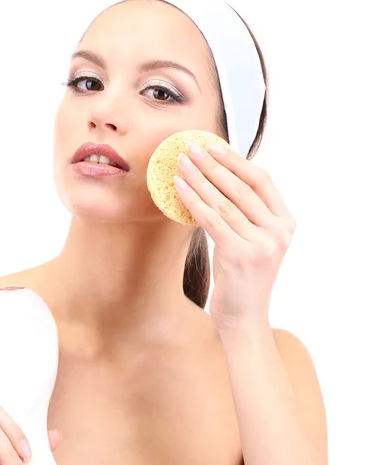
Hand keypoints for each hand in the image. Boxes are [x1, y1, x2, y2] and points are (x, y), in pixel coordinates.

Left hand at [174, 141, 295, 330]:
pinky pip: (212, 220)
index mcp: (285, 223)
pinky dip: (193, 200)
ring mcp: (262, 244)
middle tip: (190, 148)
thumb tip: (214, 177)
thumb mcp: (251, 241)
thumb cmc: (242, 277)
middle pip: (241, 187)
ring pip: (224, 202)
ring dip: (199, 179)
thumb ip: (243, 213)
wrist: (244, 318)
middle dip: (212, 165)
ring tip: (180, 164)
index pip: (262, 181)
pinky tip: (179, 187)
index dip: (236, 161)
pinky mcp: (241, 255)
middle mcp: (278, 231)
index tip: (213, 146)